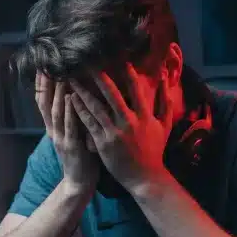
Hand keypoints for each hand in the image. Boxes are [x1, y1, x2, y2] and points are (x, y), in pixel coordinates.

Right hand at [35, 72, 100, 194]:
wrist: (79, 184)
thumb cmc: (81, 158)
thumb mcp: (73, 134)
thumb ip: (72, 118)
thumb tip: (75, 96)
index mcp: (53, 128)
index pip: (43, 102)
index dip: (41, 85)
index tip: (41, 66)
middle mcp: (53, 132)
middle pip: (45, 103)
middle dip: (45, 83)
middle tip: (45, 63)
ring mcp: (61, 139)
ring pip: (56, 111)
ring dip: (57, 92)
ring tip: (59, 73)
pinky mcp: (71, 147)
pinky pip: (69, 125)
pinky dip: (70, 110)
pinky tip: (72, 97)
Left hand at [68, 63, 173, 194]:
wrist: (145, 178)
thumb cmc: (154, 151)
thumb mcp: (165, 126)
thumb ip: (165, 102)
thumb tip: (165, 80)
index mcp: (144, 116)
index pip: (135, 89)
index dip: (127, 73)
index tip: (118, 58)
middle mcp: (129, 122)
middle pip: (112, 94)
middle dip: (99, 77)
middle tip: (87, 62)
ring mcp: (115, 133)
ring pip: (96, 108)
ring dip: (83, 91)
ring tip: (72, 79)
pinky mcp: (103, 143)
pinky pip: (89, 124)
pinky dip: (80, 110)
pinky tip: (71, 99)